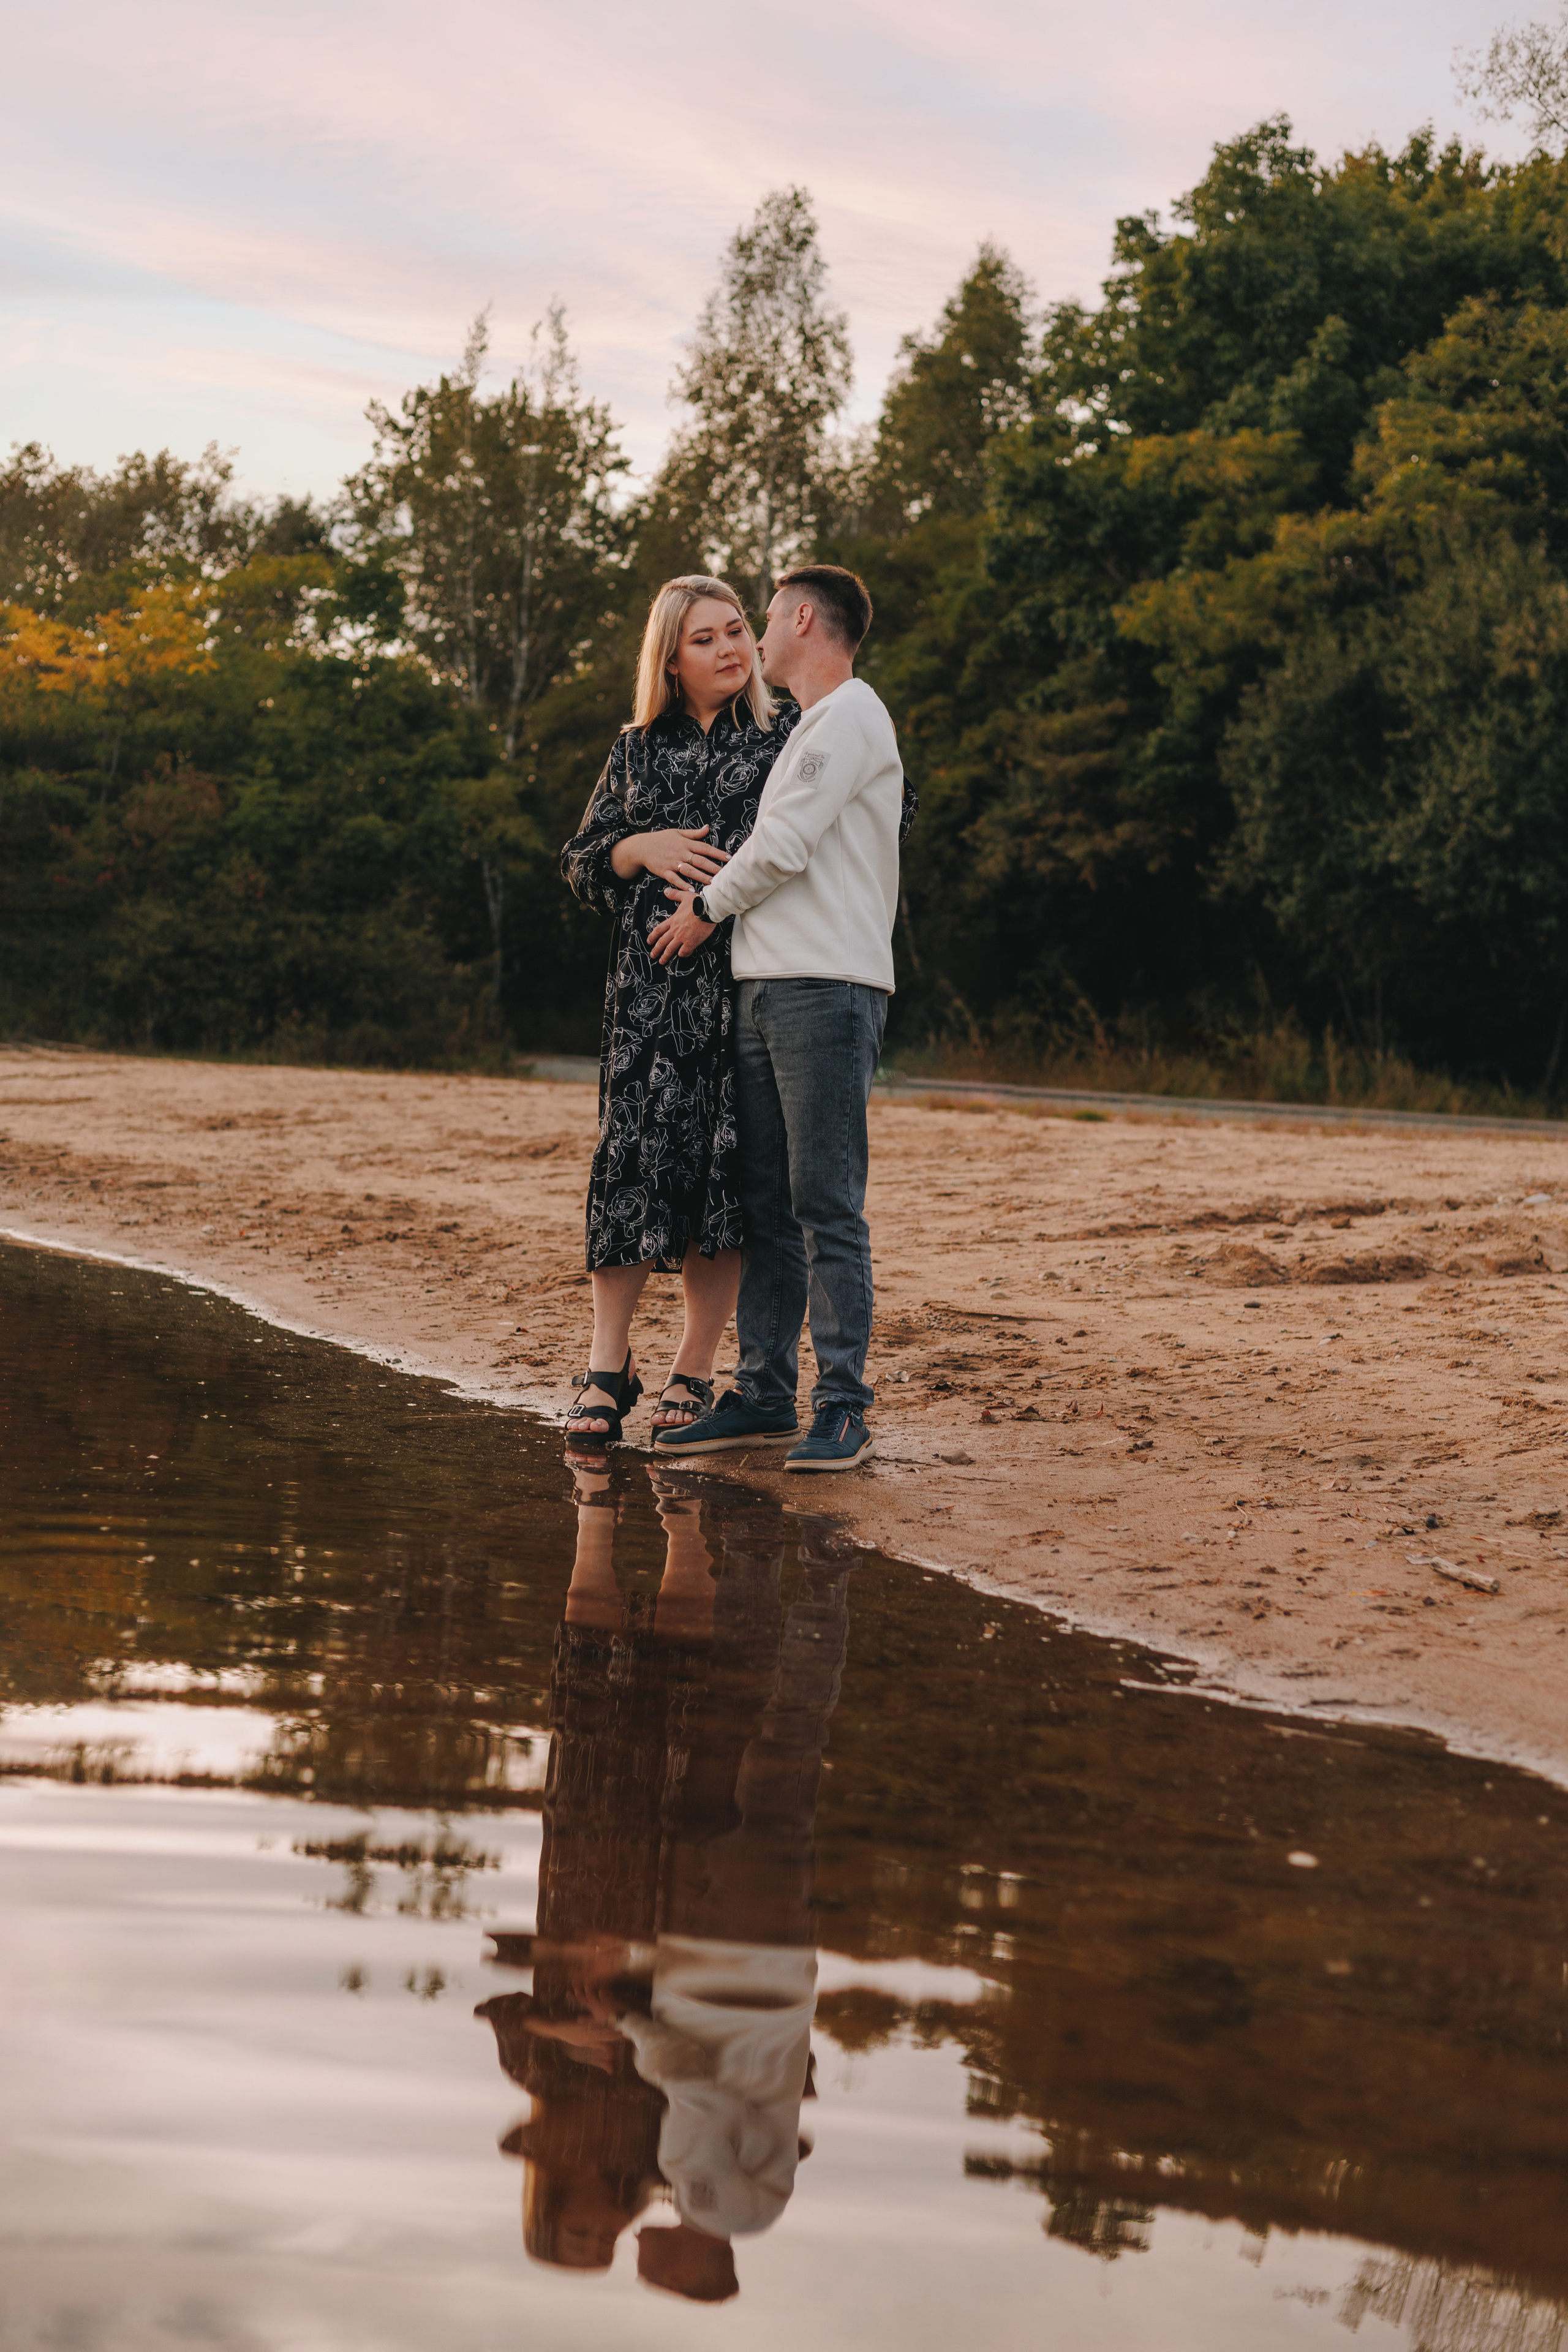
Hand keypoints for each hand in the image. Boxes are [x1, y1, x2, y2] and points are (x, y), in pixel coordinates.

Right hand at [614, 825, 730, 886]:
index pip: (705, 847)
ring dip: (701, 877)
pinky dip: (683, 885)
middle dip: (713, 867)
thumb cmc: (661, 839)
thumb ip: (694, 833)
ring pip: (689, 870)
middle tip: (725, 874)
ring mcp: (672, 863)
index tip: (729, 858)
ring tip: (712, 883)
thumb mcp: (677, 832)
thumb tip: (708, 828)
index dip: (717, 853)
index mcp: (686, 843)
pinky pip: (675, 879)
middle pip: (699, 860)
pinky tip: (692, 890)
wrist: (642, 846)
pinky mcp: (664, 871)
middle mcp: (680, 852)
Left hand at [648, 886, 716, 963]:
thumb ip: (674, 894)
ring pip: (670, 949)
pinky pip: (684, 952)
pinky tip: (682, 955)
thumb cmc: (698, 902)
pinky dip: (682, 954)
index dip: (652, 937)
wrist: (709, 909)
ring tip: (662, 961)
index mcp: (672, 920)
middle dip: (656, 950)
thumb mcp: (684, 896)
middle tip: (653, 956)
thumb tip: (666, 891)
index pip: (658, 930)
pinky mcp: (691, 942)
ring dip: (665, 956)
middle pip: (662, 942)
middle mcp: (675, 930)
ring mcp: (682, 937)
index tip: (649, 942)